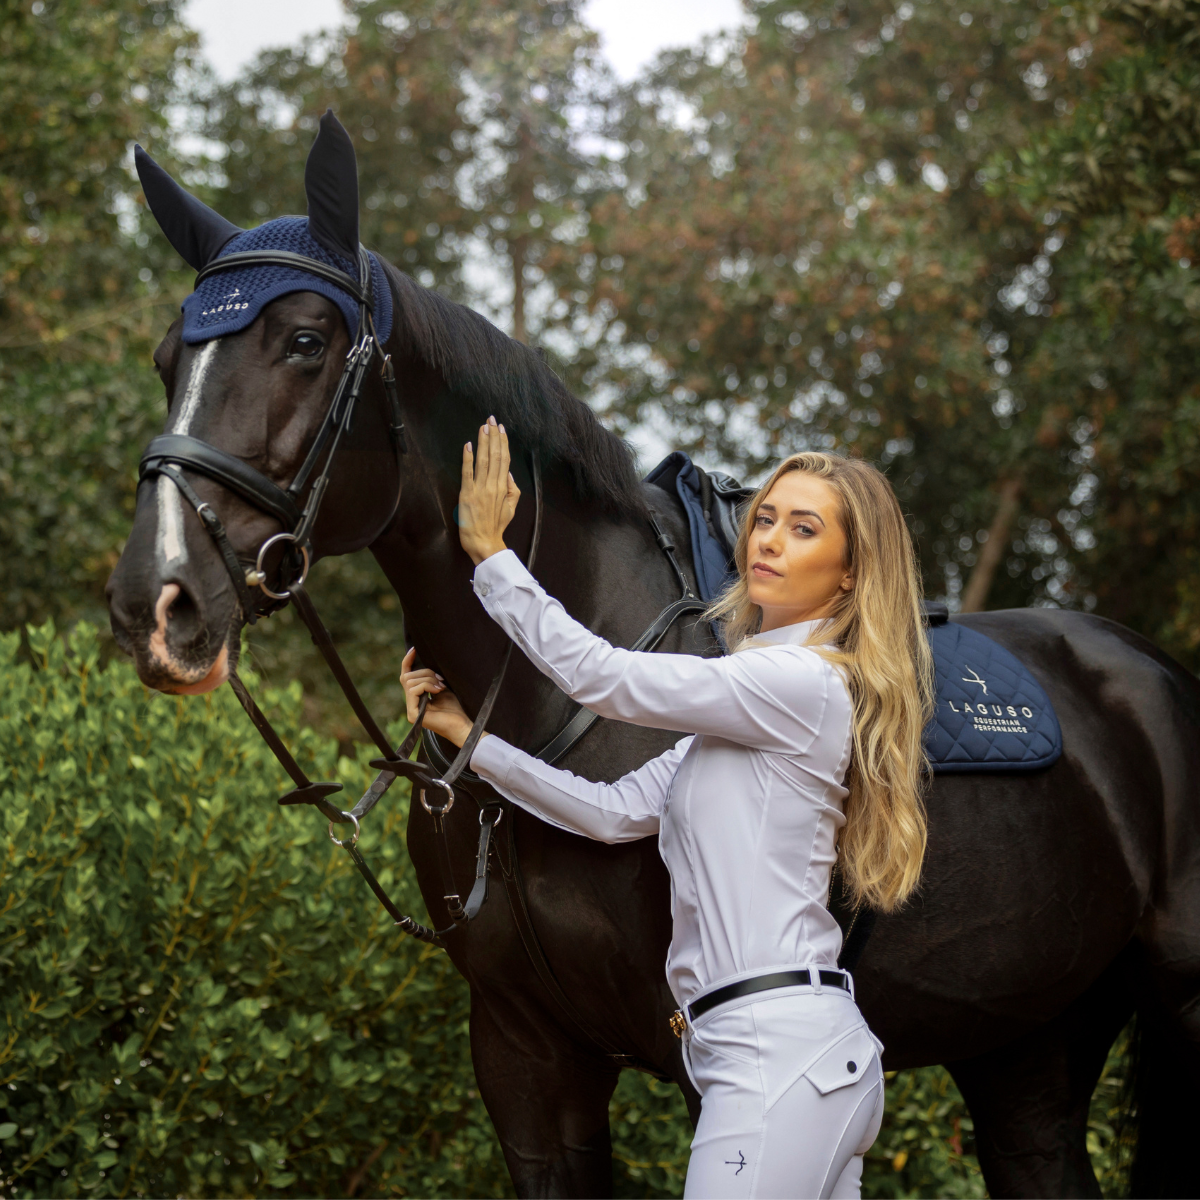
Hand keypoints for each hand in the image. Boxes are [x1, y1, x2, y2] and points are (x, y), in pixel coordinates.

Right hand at [400, 647, 476, 747]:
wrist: (461, 725)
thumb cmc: (455, 709)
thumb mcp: (441, 687)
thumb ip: (431, 678)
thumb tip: (424, 662)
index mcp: (416, 697)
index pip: (406, 676)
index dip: (408, 661)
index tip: (414, 649)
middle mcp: (411, 703)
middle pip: (408, 676)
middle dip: (425, 673)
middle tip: (441, 679)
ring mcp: (410, 709)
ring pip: (411, 682)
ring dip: (428, 679)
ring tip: (441, 686)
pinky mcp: (412, 714)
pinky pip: (413, 690)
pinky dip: (426, 686)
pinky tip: (438, 690)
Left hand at [459, 415, 519, 565]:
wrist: (484, 543)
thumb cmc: (496, 526)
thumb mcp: (511, 508)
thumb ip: (512, 490)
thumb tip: (509, 473)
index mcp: (503, 488)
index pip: (504, 459)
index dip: (503, 442)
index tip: (501, 428)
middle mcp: (493, 485)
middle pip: (495, 455)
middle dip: (493, 436)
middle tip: (491, 419)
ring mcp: (480, 489)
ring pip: (483, 460)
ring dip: (483, 442)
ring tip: (483, 427)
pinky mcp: (466, 495)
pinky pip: (467, 473)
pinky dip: (468, 458)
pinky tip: (468, 445)